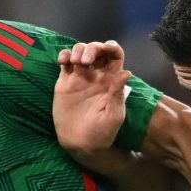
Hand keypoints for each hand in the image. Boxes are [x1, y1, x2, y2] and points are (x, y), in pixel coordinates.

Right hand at [54, 40, 133, 162]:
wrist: (81, 143)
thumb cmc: (102, 132)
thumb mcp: (114, 115)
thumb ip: (118, 94)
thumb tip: (127, 72)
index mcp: (112, 81)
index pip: (114, 56)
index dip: (111, 47)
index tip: (106, 48)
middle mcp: (97, 76)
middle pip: (97, 50)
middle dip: (92, 47)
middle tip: (85, 59)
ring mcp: (80, 78)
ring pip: (80, 52)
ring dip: (78, 49)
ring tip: (75, 62)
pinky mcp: (65, 82)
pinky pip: (65, 62)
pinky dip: (64, 55)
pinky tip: (64, 61)